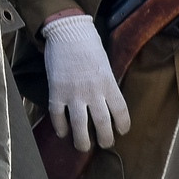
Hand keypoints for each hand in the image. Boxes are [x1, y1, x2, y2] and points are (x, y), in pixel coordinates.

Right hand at [41, 13, 129, 153]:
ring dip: (82, 140)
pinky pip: (58, 116)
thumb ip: (106, 83)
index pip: (120, 111)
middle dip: (105, 139)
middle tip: (104, 144)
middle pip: (102, 123)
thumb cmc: (88, 44)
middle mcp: (93, 91)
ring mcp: (73, 93)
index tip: (121, 131)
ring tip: (83, 146)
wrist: (68, 31)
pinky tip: (63, 133)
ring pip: (79, 125)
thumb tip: (107, 101)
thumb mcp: (105, 64)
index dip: (123, 125)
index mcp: (108, 83)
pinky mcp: (56, 91)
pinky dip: (60, 127)